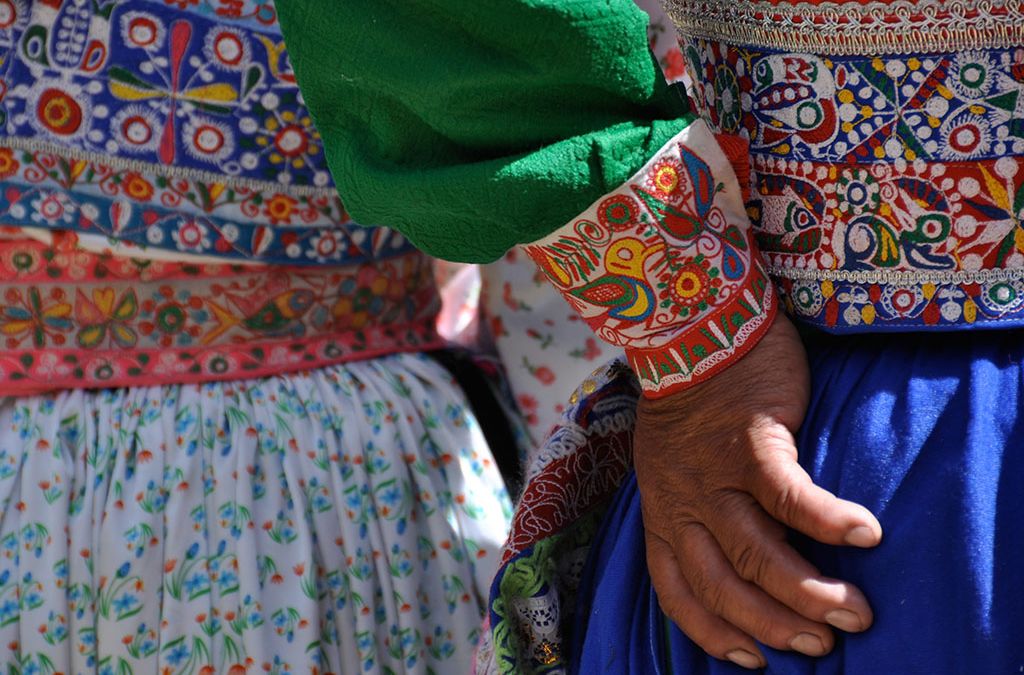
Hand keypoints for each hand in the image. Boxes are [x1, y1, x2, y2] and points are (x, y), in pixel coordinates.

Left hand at [634, 313, 881, 668]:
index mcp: (662, 509)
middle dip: (773, 624)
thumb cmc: (692, 400)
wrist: (690, 326)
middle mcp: (683, 499)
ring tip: (854, 610)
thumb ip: (693, 508)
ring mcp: (714, 472)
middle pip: (723, 583)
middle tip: (822, 641)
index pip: (676, 589)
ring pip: (757, 550)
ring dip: (808, 590)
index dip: (713, 631)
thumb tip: (740, 556)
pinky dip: (827, 520)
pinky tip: (865, 535)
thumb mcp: (670, 464)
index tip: (751, 659)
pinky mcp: (750, 439)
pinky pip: (789, 493)